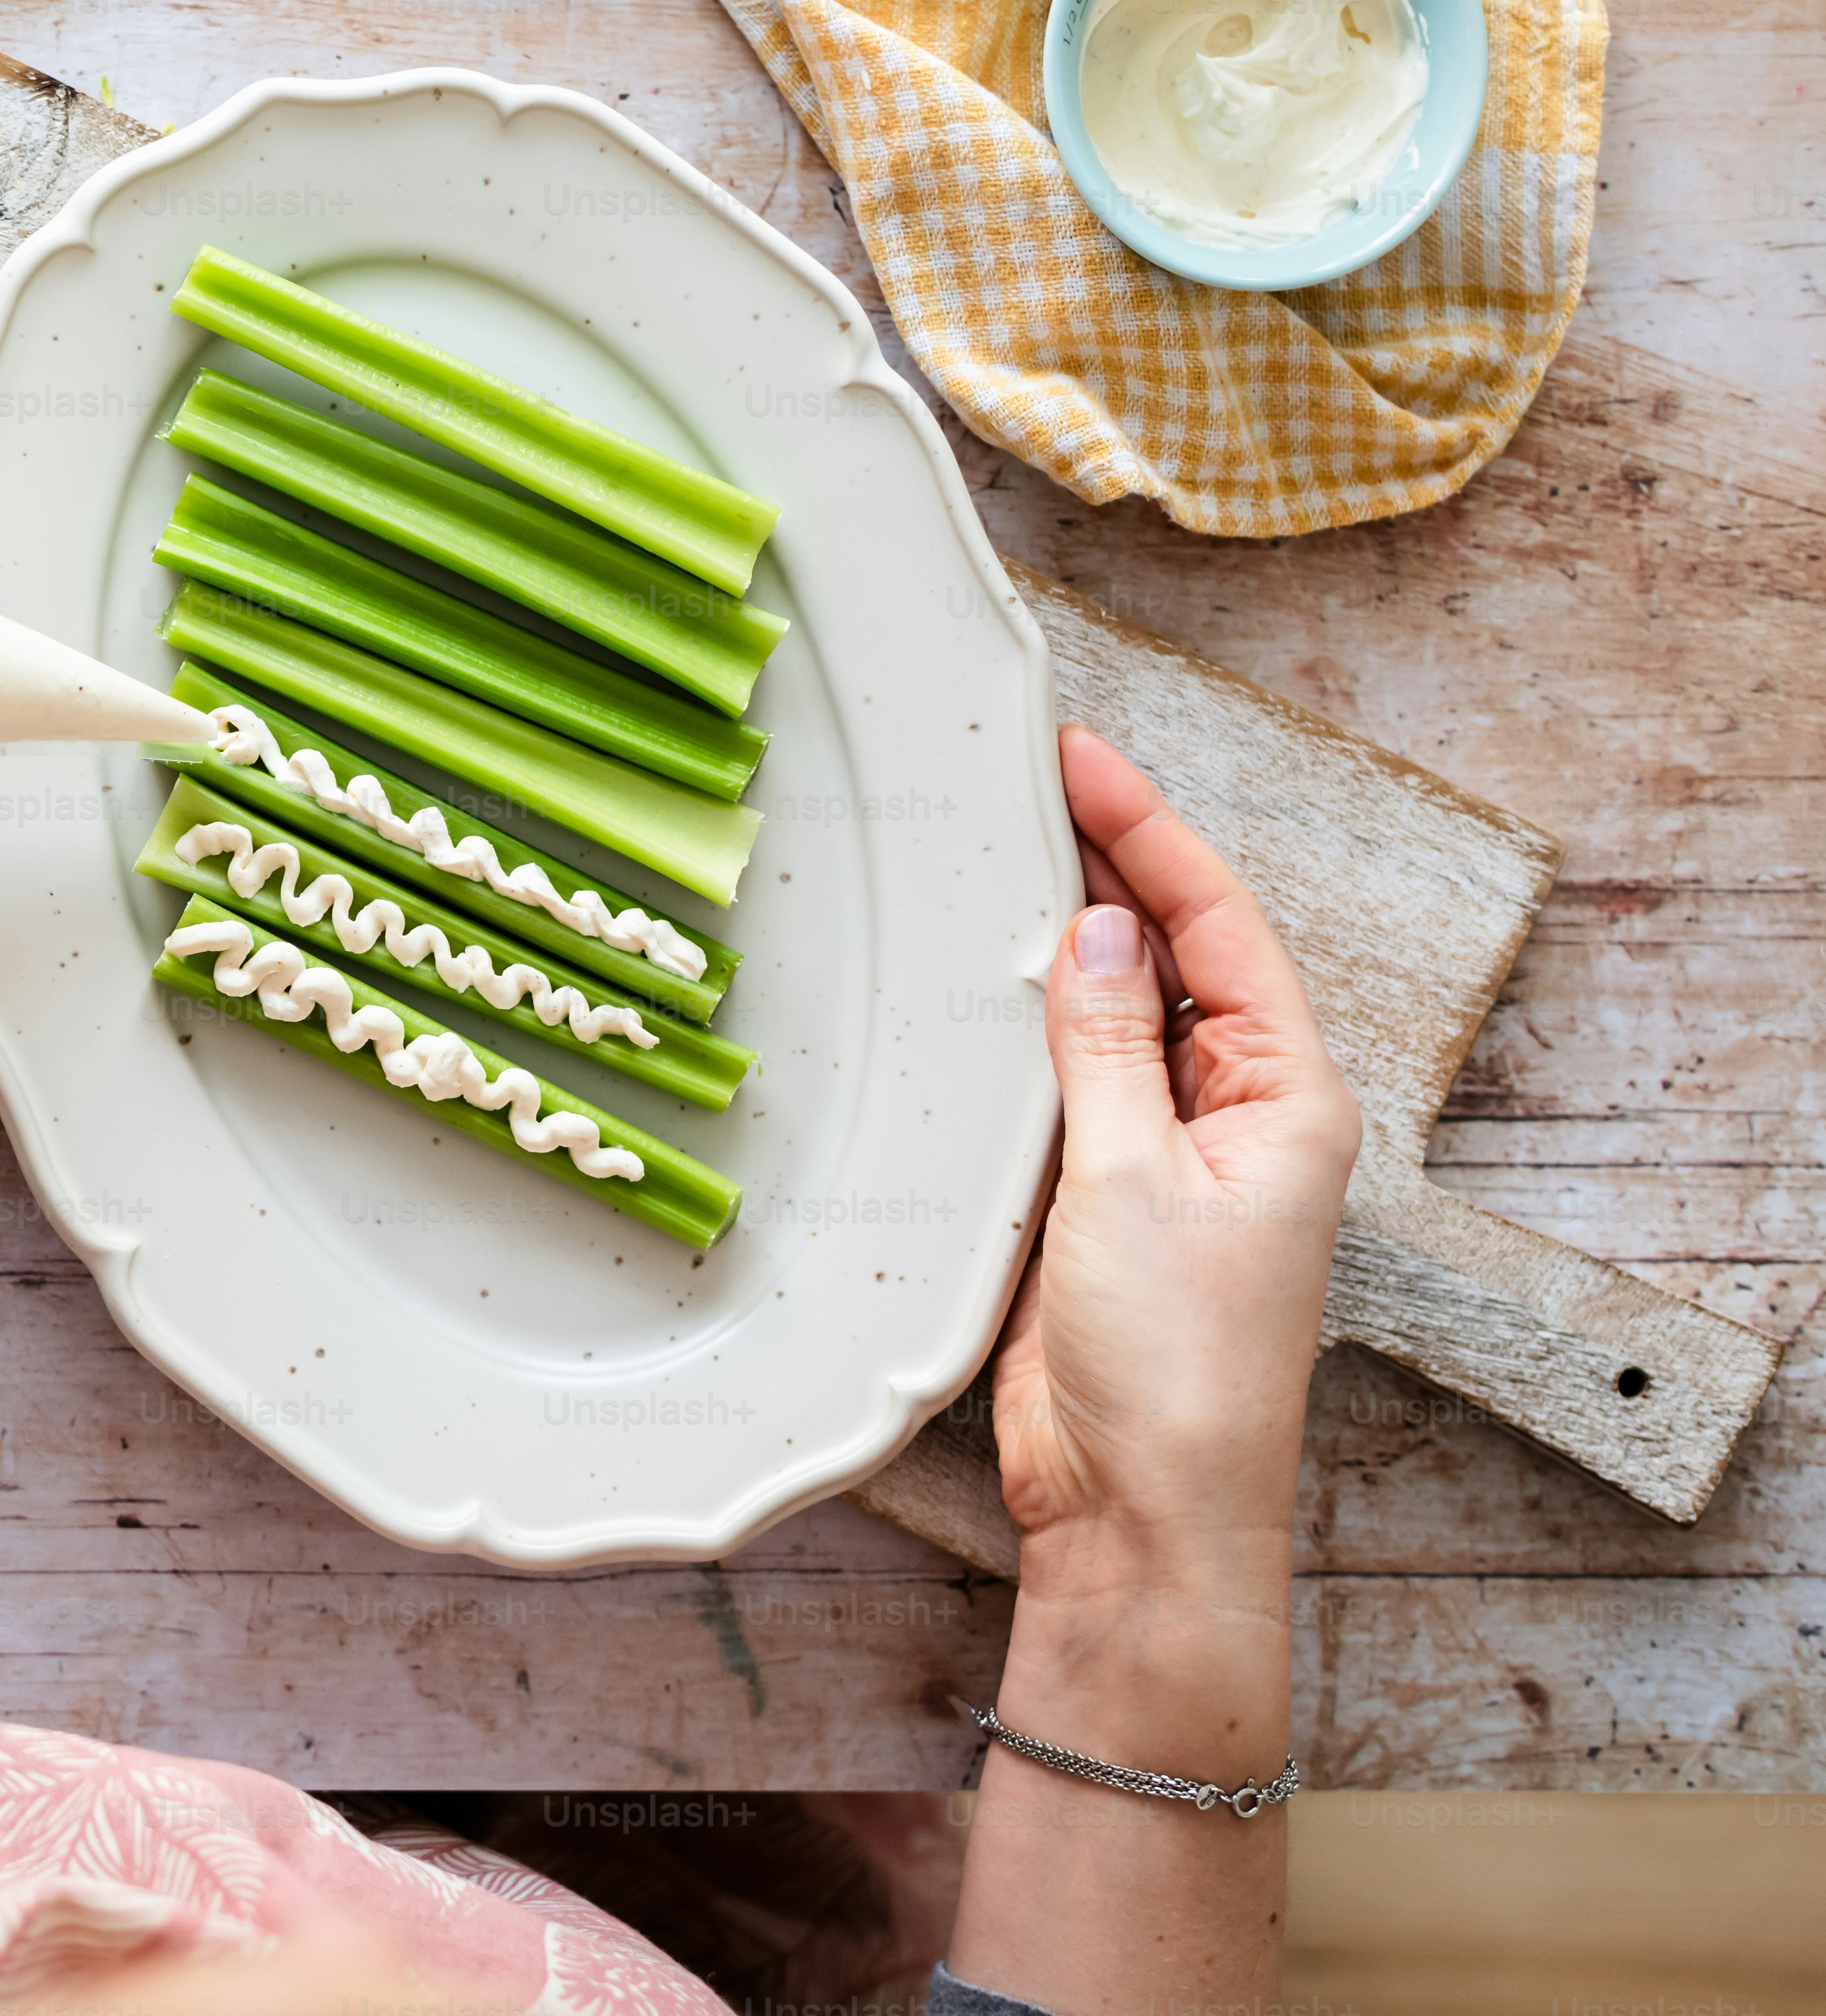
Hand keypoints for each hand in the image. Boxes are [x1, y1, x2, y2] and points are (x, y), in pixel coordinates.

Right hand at [987, 725, 1361, 1578]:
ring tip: (1003, 852)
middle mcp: (1239, 1117)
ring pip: (1120, 1012)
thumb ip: (1109, 1049)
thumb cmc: (1173, 1367)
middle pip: (1176, 957)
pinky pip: (1072, 1079)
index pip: (1219, 928)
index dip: (1150, 834)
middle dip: (1111, 867)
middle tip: (1032, 782)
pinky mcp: (1103, 1197)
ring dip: (1068, 941)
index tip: (1083, 760)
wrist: (1139, 1511)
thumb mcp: (1134, 1182)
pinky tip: (984, 982)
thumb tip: (1100, 933)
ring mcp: (1170, 1156)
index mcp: (1286, 1101)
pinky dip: (1031, 1024)